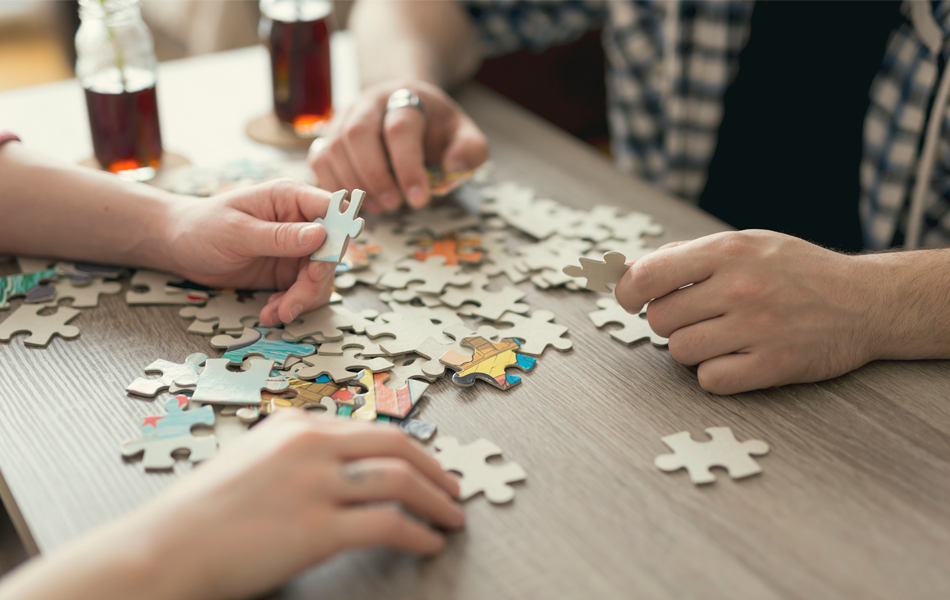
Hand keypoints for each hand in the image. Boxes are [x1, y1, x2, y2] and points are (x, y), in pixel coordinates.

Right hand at [144, 411, 463, 598]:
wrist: (163, 550)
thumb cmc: (198, 513)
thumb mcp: (249, 460)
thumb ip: (294, 455)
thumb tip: (342, 467)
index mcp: (294, 424)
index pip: (371, 429)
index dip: (410, 450)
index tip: (428, 466)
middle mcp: (310, 445)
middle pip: (397, 446)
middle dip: (436, 469)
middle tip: (454, 489)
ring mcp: (315, 485)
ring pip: (401, 481)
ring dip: (437, 502)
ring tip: (452, 518)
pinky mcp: (317, 529)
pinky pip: (388, 525)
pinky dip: (418, 534)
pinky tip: (428, 543)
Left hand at [163, 179, 335, 325]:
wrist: (178, 246)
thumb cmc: (201, 227)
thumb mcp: (237, 232)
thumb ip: (279, 236)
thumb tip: (321, 236)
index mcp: (290, 198)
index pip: (332, 210)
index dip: (337, 237)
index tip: (320, 267)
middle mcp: (300, 222)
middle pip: (330, 252)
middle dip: (313, 283)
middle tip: (290, 305)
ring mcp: (296, 249)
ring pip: (321, 277)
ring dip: (302, 300)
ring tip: (275, 314)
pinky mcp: (288, 271)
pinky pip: (304, 292)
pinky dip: (291, 305)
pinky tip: (270, 311)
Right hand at [310, 80, 488, 212]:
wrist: (408, 109)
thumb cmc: (436, 129)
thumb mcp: (464, 135)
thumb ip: (470, 150)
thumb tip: (453, 167)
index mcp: (406, 96)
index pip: (401, 128)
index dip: (408, 167)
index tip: (420, 200)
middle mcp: (369, 102)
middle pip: (359, 134)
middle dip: (375, 175)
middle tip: (393, 206)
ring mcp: (344, 117)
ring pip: (334, 147)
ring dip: (354, 183)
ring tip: (378, 208)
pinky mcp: (328, 135)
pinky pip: (319, 159)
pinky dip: (333, 185)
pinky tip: (354, 204)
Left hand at [615, 230, 881, 394]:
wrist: (866, 300)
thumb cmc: (796, 270)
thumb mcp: (745, 243)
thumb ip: (686, 256)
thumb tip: (626, 272)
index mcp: (728, 250)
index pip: (647, 275)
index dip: (627, 292)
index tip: (630, 300)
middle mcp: (740, 287)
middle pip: (660, 319)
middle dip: (670, 321)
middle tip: (698, 317)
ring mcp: (758, 327)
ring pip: (680, 352)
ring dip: (692, 348)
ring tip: (721, 336)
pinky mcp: (773, 365)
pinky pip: (710, 380)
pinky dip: (716, 374)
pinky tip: (736, 358)